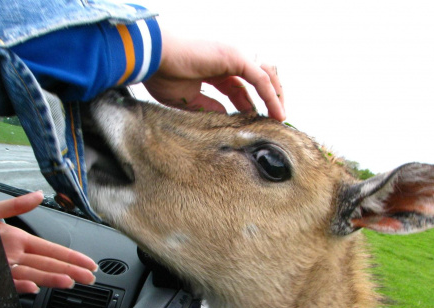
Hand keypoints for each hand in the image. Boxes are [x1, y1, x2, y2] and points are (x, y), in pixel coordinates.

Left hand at [0, 191, 97, 293]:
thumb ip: (16, 205)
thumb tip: (38, 195)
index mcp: (17, 239)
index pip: (51, 249)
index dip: (72, 257)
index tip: (89, 263)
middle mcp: (14, 254)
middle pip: (48, 264)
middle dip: (71, 271)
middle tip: (89, 278)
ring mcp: (3, 266)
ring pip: (33, 274)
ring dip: (51, 279)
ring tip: (69, 282)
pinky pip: (8, 283)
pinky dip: (21, 286)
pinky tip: (34, 288)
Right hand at [143, 31, 285, 120]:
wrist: (153, 58)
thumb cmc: (162, 75)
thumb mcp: (188, 98)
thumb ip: (207, 107)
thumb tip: (223, 116)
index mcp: (216, 69)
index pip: (240, 88)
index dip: (250, 105)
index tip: (255, 123)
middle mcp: (228, 61)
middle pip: (258, 80)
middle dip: (269, 99)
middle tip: (273, 121)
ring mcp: (233, 57)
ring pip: (265, 76)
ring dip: (276, 96)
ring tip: (280, 117)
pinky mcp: (235, 58)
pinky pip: (260, 79)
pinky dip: (271, 96)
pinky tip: (277, 112)